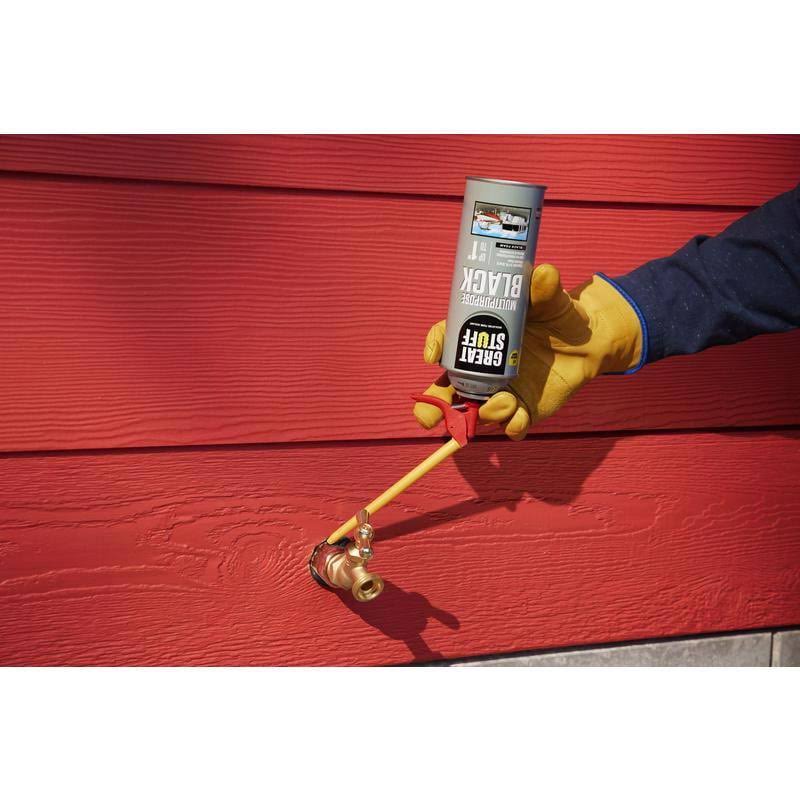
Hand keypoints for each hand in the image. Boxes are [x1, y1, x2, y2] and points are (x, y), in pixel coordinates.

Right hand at [413, 264, 642, 439]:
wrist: (588, 342)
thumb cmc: (559, 315)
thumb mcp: (551, 300)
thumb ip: (545, 289)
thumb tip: (544, 273)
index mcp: (479, 337)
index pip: (446, 340)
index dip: (434, 346)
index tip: (431, 356)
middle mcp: (482, 370)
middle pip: (445, 392)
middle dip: (431, 409)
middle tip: (428, 418)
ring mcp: (501, 393)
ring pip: (477, 414)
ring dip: (485, 413)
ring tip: (506, 400)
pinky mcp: (523, 411)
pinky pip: (511, 427)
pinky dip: (512, 426)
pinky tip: (521, 415)